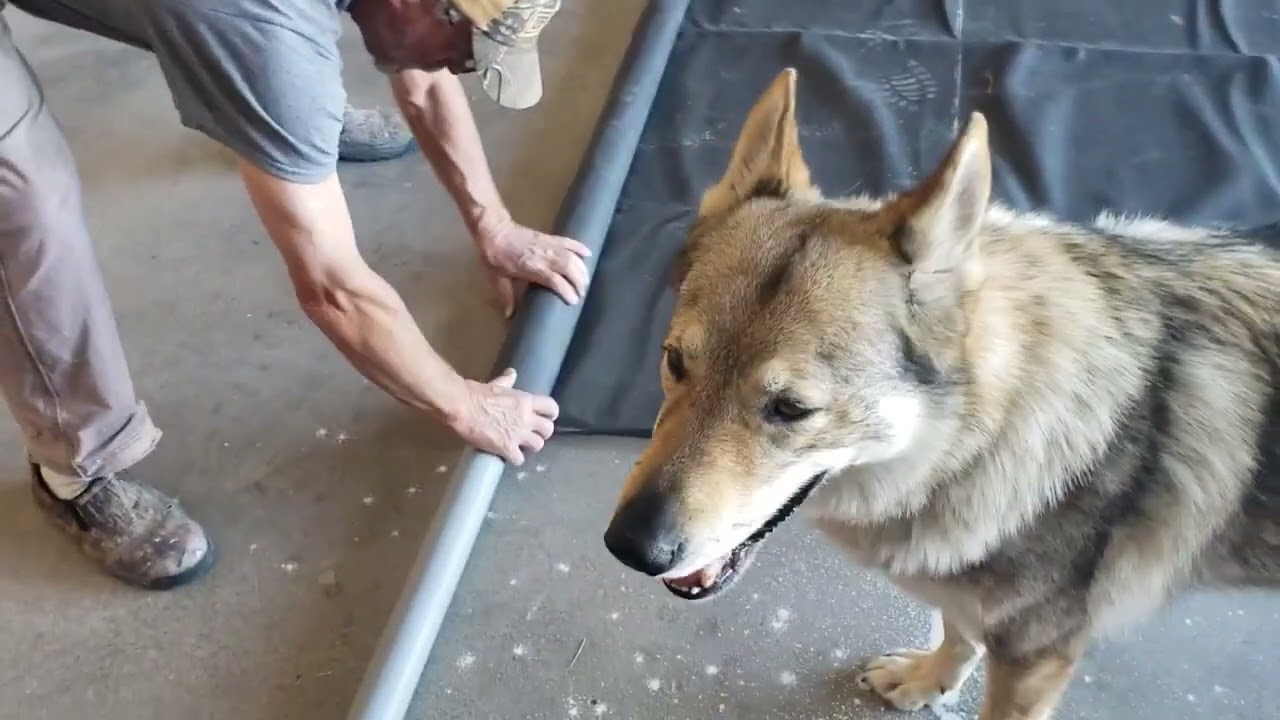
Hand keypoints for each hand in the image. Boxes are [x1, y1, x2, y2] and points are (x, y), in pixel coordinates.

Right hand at [448, 368, 557, 464]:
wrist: (463, 407)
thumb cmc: (478, 393)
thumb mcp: (497, 384)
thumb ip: (507, 381)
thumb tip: (512, 373)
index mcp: (526, 401)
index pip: (552, 407)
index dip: (551, 414)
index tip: (547, 417)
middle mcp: (527, 418)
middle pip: (548, 430)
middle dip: (543, 433)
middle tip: (533, 433)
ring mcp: (518, 435)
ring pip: (538, 445)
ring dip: (530, 446)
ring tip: (522, 446)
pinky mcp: (506, 448)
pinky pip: (520, 459)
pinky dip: (515, 459)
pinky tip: (509, 455)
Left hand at [476, 217, 590, 317]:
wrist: (494, 231)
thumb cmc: (495, 257)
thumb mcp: (498, 279)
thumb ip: (507, 297)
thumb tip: (509, 316)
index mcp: (531, 267)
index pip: (554, 280)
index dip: (566, 290)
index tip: (573, 301)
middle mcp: (543, 256)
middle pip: (568, 268)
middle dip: (579, 281)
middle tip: (582, 293)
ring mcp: (548, 245)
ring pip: (571, 256)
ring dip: (581, 268)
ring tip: (586, 280)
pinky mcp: (549, 237)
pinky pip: (568, 241)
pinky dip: (579, 247)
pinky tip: (588, 254)